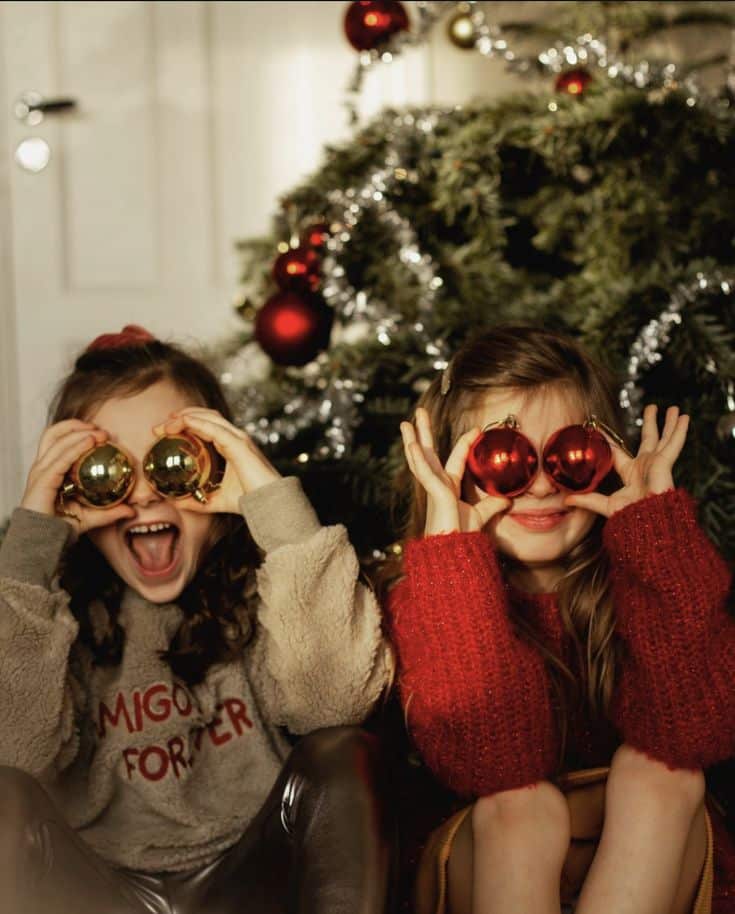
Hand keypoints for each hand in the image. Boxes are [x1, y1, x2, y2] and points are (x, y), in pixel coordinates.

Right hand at [21, 419, 135, 538]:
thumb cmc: (61, 528)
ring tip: (99, 433)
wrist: (44, 543)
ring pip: (56, 441)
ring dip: (79, 432)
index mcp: (50, 471)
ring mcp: (40, 473)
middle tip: (102, 430)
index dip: (77, 431)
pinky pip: (60, 459)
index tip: (101, 432)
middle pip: (55, 434)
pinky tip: (90, 442)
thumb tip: (132, 511)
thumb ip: (110, 512)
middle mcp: (42, 468)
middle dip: (78, 426)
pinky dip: (75, 447)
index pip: (59, 441)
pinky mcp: (42, 480)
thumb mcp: (91, 517)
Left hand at [153, 408, 280, 513]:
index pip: (206, 425)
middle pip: (206, 416)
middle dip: (181, 416)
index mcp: (231, 446)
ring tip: (167, 424)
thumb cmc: (249, 500)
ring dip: (186, 416)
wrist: (269, 504)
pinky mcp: (239, 444)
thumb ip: (197, 501)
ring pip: (209, 417)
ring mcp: (238, 439)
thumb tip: (175, 502)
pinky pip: (215, 428)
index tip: (165, 430)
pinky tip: (183, 423)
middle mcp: (235, 438)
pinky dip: (197, 422)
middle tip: (160, 427)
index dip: (186, 422)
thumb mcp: (215, 500)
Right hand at [400, 407, 509, 535]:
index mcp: (448, 488)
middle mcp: (437, 485)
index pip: (455, 459)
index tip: (475, 429)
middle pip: (428, 453)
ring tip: (406, 422)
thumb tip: (508, 499)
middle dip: (423, 434)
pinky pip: (424, 474)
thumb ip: (492, 505)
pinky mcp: (434, 494)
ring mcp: (433, 489)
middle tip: (418, 414)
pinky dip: (417, 459)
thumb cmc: (463, 537)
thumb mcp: (481, 515)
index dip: (465, 443)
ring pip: (420, 459)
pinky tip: (412, 445)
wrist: (455, 553)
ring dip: (413, 440)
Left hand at [563, 404, 688, 517]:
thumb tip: (566, 500)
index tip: (599, 429)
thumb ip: (587, 501)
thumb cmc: (629, 518)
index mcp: (631, 474)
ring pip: (664, 438)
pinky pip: (674, 444)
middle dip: (652, 423)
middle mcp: (645, 466)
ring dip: (670, 422)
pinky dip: (680, 430)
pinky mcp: (665, 464)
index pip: (618, 452)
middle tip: (652, 408)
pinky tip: (685, 418)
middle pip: (649, 438)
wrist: (647, 523)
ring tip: (675, 408)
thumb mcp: (605, 505)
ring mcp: (656, 464)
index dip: (609, 441)